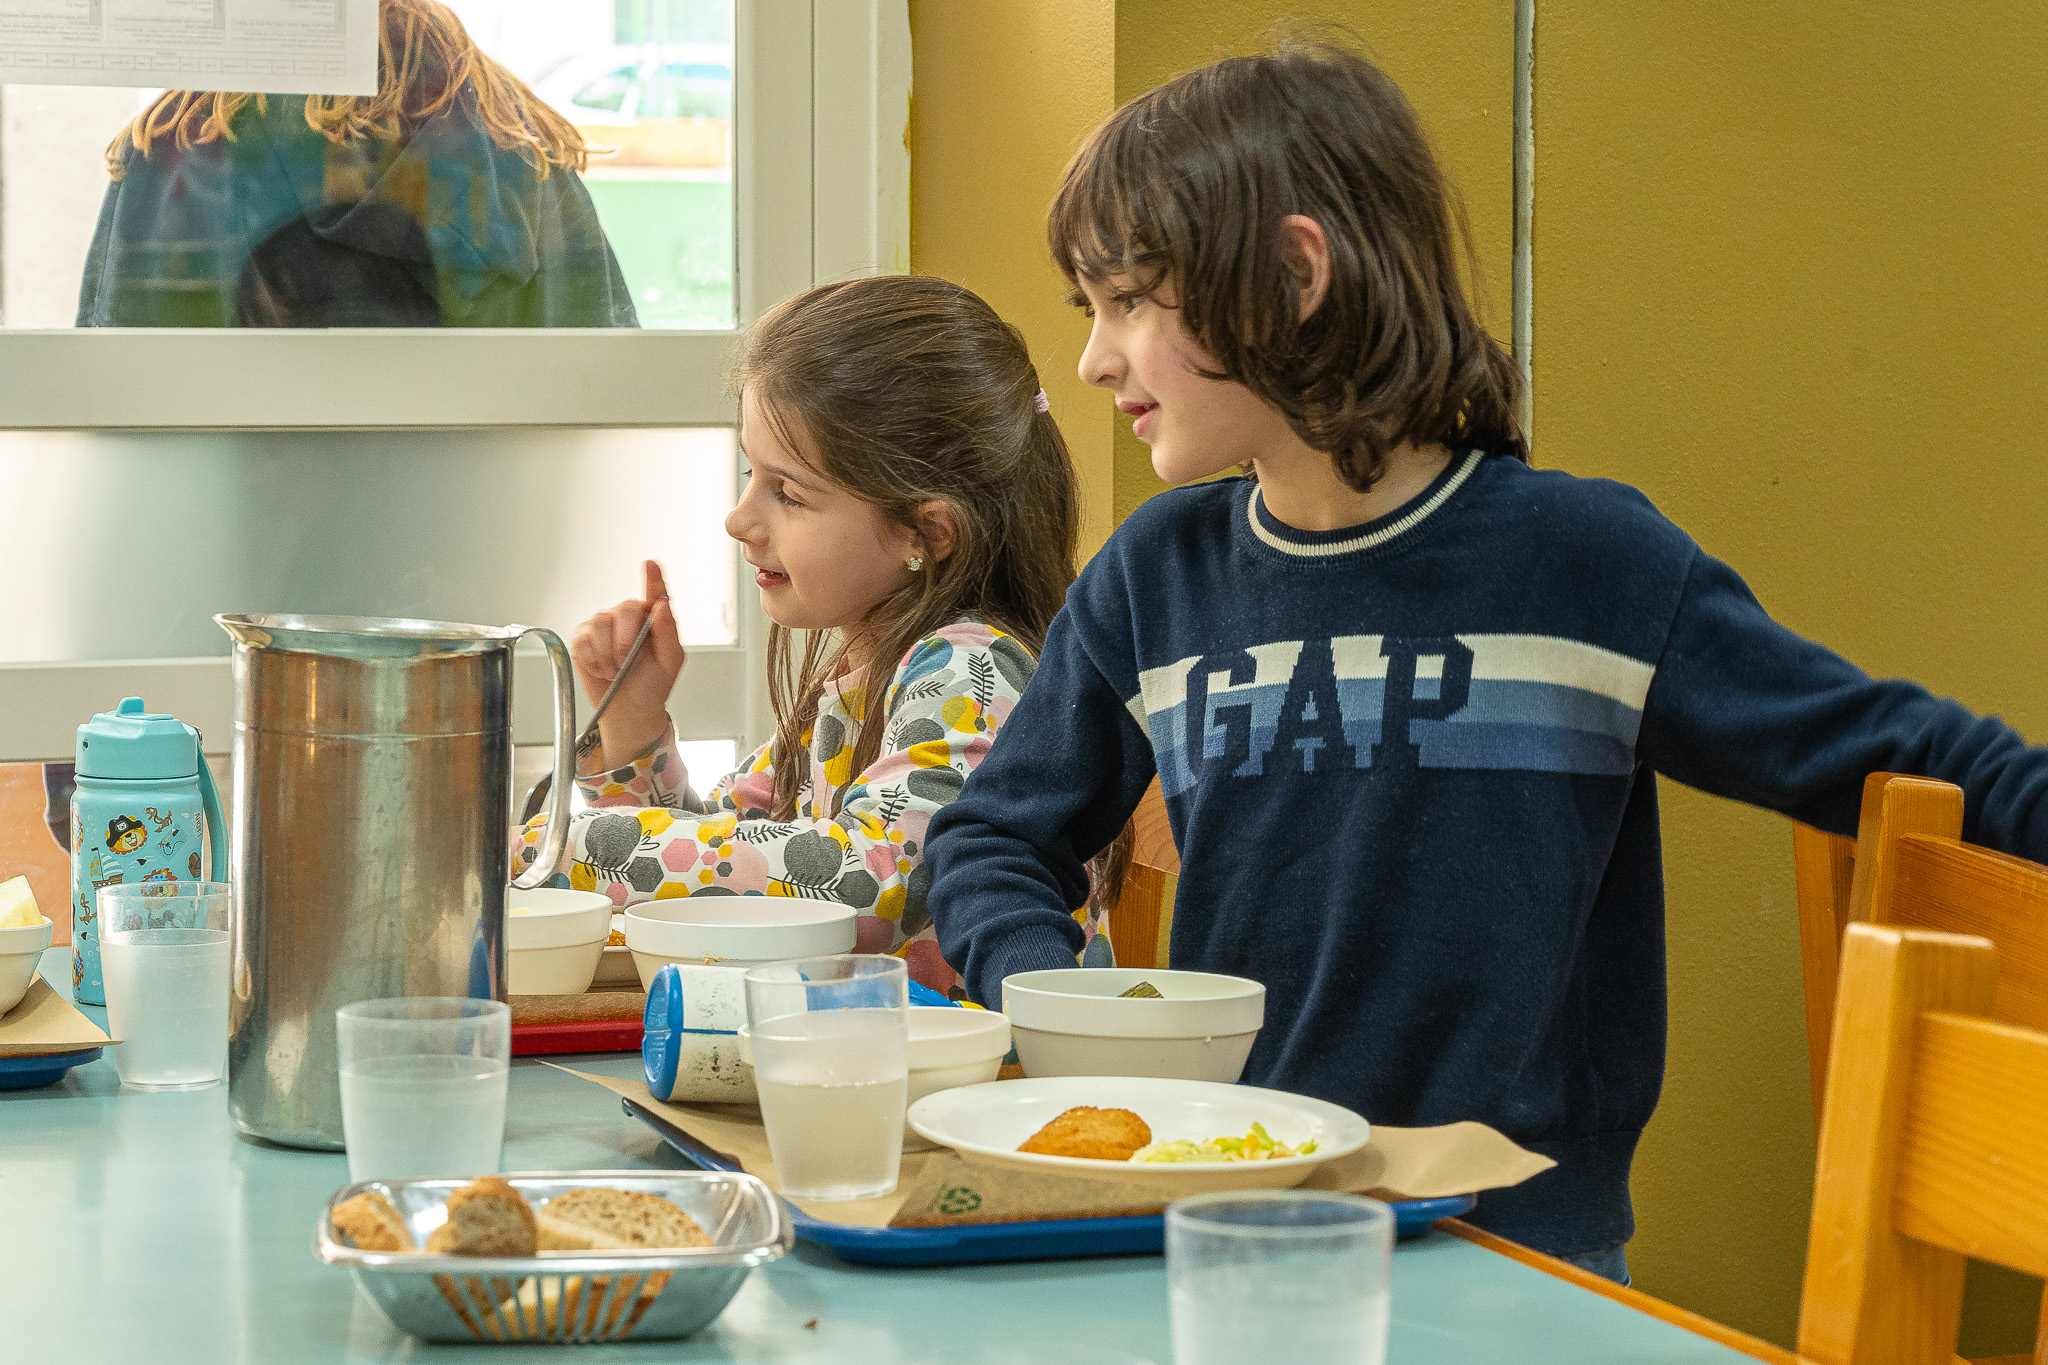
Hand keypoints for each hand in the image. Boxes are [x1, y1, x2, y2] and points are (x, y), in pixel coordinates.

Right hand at [571, 560, 684, 769]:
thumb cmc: (653, 685)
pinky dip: (593, 659)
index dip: (653, 578)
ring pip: (600, 623)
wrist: (629, 709)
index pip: (654, 592)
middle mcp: (628, 617)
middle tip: (628, 662)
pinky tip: (601, 668)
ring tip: (616, 669)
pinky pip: (583, 639)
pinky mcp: (583, 638)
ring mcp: (604, 625)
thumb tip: (662, 606)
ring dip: (609, 653)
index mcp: (653, 619)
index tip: (651, 564)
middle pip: (624, 609)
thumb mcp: (670, 662)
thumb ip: (668, 632)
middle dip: (626, 641)